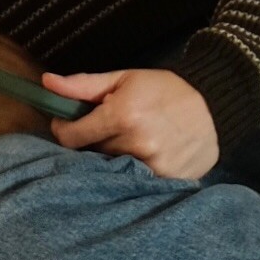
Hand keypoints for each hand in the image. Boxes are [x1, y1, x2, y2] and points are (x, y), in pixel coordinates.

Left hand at [43, 68, 219, 178]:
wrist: (213, 106)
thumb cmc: (164, 89)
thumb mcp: (123, 78)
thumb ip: (82, 85)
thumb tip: (46, 83)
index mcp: (121, 114)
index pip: (72, 136)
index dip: (64, 129)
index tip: (67, 122)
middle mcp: (135, 144)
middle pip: (91, 153)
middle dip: (91, 140)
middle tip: (105, 128)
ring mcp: (152, 166)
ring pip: (111, 169)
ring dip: (110, 157)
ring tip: (125, 140)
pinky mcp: (165, 181)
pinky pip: (133, 181)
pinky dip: (130, 171)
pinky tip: (141, 155)